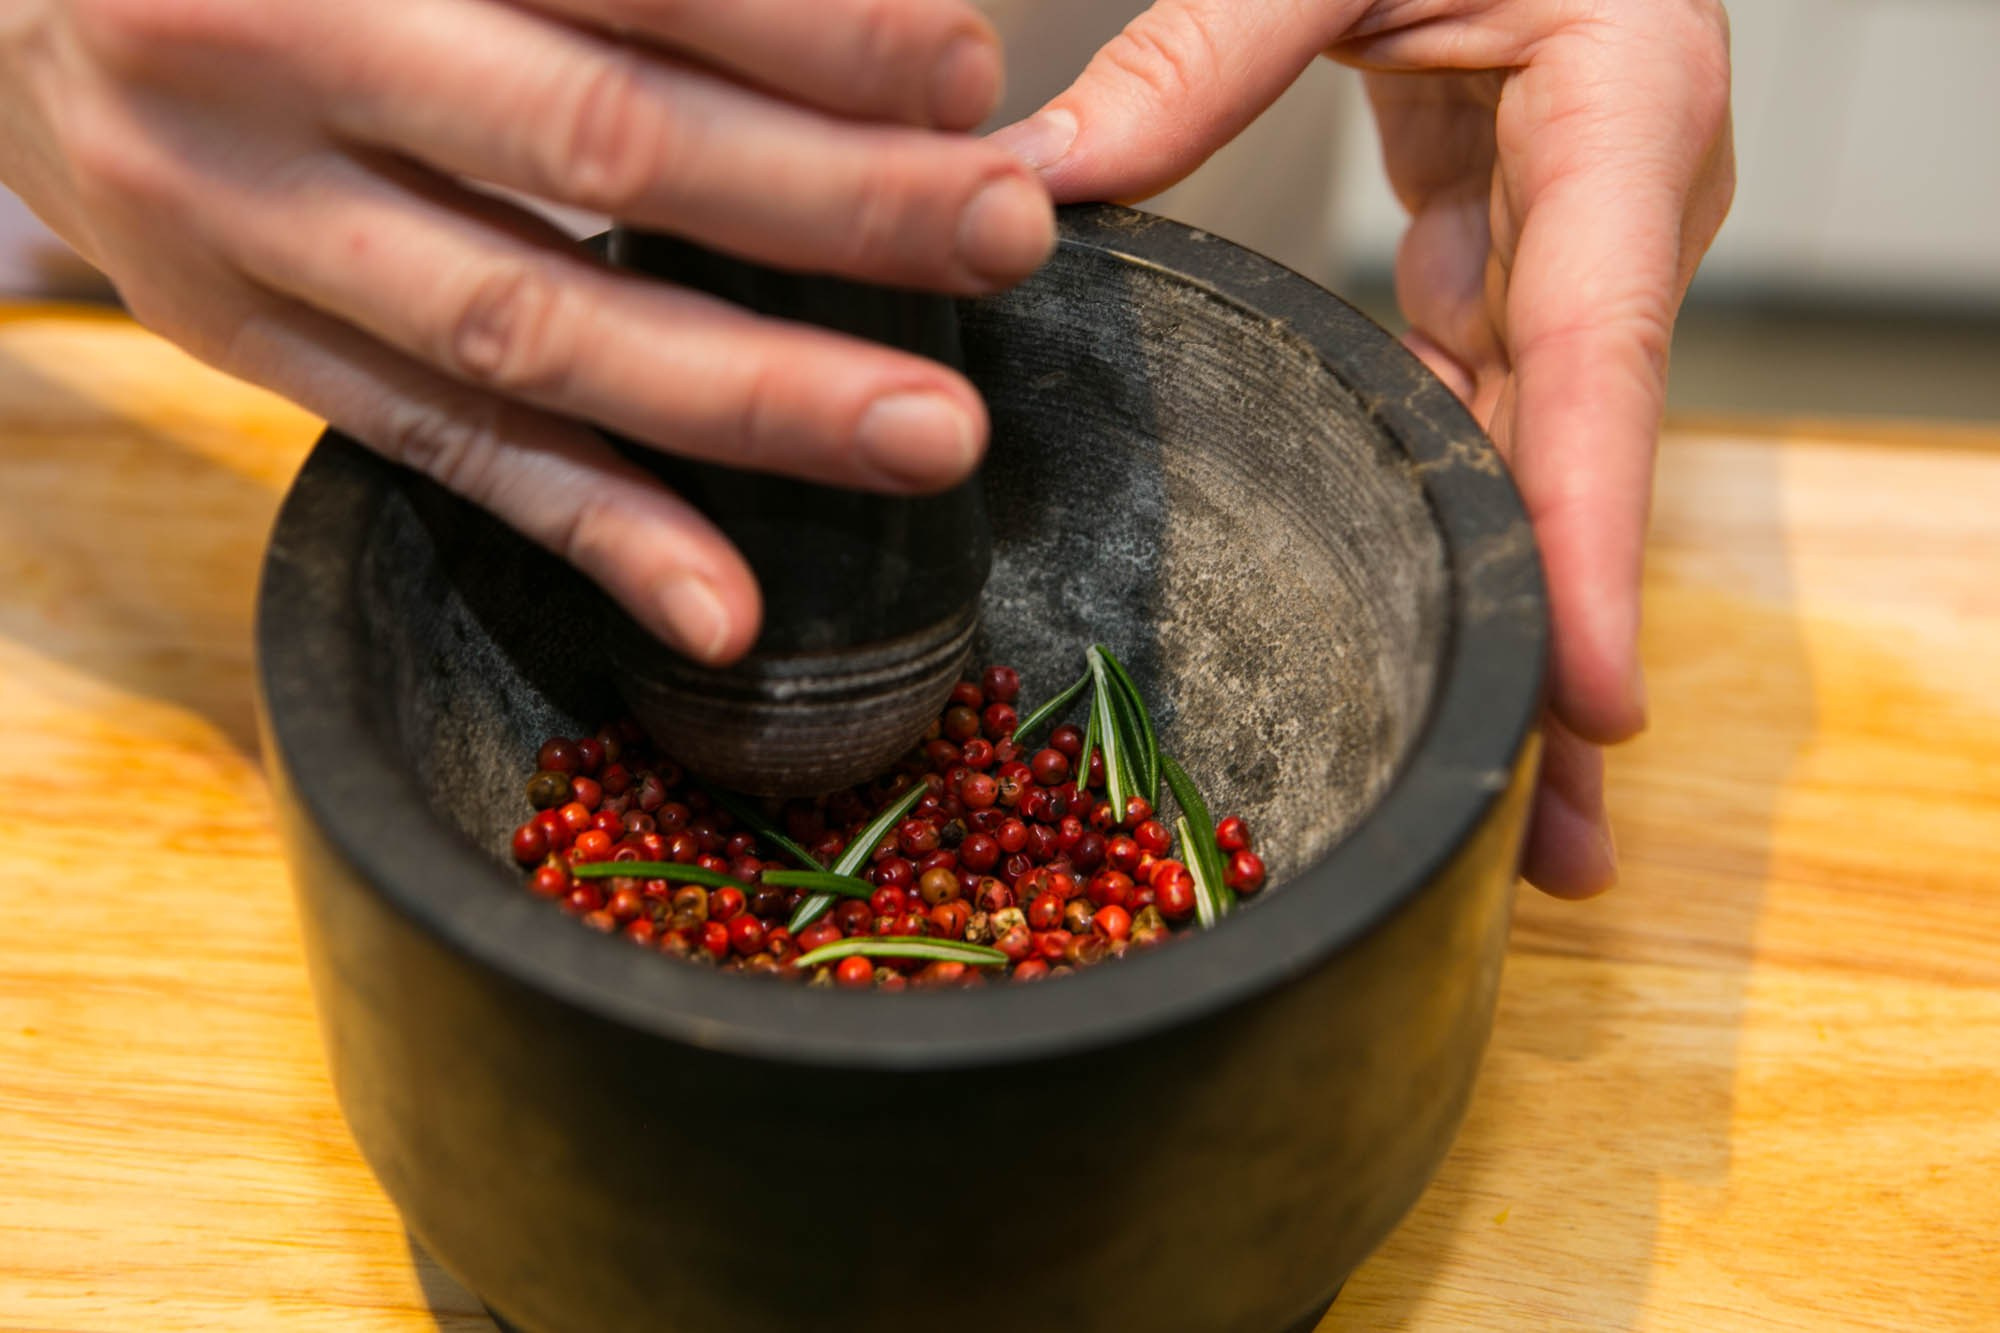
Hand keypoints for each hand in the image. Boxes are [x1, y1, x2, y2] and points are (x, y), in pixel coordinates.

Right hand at [0, 0, 1052, 662]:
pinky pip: (436, 450)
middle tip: (1003, 233)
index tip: (964, 75)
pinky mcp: (240, 338)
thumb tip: (862, 22)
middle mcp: (268, 46)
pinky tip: (724, 604)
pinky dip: (590, 529)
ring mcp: (241, 219)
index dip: (804, 26)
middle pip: (599, 142)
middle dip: (829, 200)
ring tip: (929, 434)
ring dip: (749, 397)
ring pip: (529, 326)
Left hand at [991, 0, 1734, 895]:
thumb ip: (1203, 48)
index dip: (1591, 537)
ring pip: (1533, 464)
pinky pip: (1479, 417)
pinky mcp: (1511, 268)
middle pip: (1580, 461)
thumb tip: (1029, 190)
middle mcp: (1621, 212)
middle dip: (1559, 657)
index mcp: (1622, 110)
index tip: (1588, 707)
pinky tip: (1419, 633)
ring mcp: (1573, 251)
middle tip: (1540, 850)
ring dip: (1504, 625)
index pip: (1596, 348)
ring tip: (1496, 806)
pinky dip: (1447, 528)